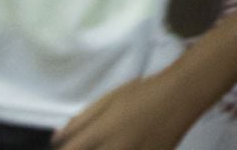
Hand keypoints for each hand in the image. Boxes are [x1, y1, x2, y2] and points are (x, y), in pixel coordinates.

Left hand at [54, 72, 198, 149]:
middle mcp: (115, 148)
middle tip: (94, 143)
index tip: (66, 148)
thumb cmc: (142, 92)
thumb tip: (56, 137)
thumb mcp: (109, 99)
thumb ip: (81, 120)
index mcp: (101, 132)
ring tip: (112, 142)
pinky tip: (129, 145)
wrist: (180, 95)